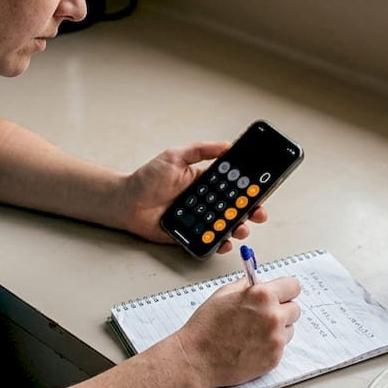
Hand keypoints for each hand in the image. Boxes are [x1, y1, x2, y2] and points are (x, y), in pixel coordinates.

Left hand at [117, 142, 268, 253]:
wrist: (126, 202)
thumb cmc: (147, 178)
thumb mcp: (175, 156)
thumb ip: (200, 150)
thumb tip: (226, 145)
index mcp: (203, 181)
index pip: (231, 185)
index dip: (247, 188)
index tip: (260, 189)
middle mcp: (204, 201)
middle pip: (234, 207)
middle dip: (250, 211)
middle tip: (258, 213)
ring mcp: (198, 219)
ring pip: (225, 225)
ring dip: (238, 228)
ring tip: (241, 228)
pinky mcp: (189, 235)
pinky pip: (208, 241)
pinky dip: (220, 243)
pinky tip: (225, 241)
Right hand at [171, 276, 301, 387]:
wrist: (196, 357)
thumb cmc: (206, 326)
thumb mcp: (224, 293)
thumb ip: (247, 285)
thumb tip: (261, 282)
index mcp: (262, 296)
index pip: (293, 286)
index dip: (284, 290)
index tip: (280, 294)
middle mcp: (273, 316)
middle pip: (295, 309)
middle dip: (282, 310)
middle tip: (263, 315)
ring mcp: (275, 339)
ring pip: (289, 329)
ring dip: (278, 329)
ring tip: (254, 332)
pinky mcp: (274, 358)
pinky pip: (280, 346)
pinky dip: (270, 345)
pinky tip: (251, 345)